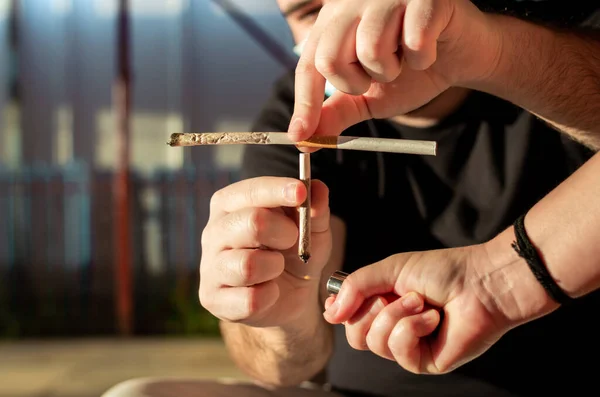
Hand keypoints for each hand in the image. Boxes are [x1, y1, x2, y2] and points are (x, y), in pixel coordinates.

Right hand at [199, 177, 331, 326]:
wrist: (290, 297)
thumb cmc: (295, 254)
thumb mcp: (314, 230)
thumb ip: (316, 209)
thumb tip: (317, 188)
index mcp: (230, 204)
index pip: (250, 191)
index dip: (277, 190)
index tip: (301, 192)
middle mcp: (214, 231)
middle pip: (252, 222)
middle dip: (284, 231)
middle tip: (293, 239)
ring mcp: (210, 266)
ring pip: (248, 265)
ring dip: (275, 266)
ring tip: (278, 267)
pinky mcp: (213, 298)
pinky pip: (250, 299)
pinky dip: (270, 295)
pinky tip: (270, 291)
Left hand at [288, 0, 501, 140]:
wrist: (459, 56)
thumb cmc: (409, 73)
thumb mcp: (366, 97)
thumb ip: (335, 113)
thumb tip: (304, 138)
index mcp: (334, 22)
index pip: (307, 66)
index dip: (304, 104)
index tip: (301, 137)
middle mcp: (354, 1)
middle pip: (330, 57)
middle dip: (356, 84)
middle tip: (378, 78)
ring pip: (371, 49)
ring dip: (392, 70)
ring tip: (405, 60)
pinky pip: (414, 41)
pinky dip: (423, 59)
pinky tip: (429, 50)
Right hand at [322, 246, 511, 373]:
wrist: (481, 283)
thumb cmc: (443, 271)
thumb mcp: (390, 269)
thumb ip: (356, 286)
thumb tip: (329, 312)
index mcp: (383, 303)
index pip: (348, 317)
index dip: (339, 311)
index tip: (336, 303)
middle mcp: (393, 326)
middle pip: (355, 336)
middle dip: (371, 311)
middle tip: (395, 295)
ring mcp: (409, 346)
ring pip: (374, 343)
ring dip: (396, 316)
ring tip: (421, 302)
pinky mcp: (424, 362)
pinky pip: (398, 351)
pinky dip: (412, 328)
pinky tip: (432, 318)